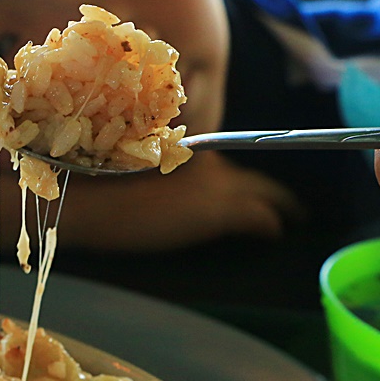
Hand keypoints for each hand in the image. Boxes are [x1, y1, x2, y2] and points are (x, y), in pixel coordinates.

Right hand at [64, 151, 302, 249]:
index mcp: (185, 145)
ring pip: (264, 194)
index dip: (243, 177)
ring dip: (279, 208)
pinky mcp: (220, 210)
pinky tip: (275, 236)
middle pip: (254, 177)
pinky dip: (270, 227)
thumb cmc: (93, 188)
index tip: (253, 189)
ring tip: (291, 219)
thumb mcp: (129, 171)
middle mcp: (208, 157)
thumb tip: (175, 184)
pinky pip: (261, 219)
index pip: (229, 159)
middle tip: (294, 209)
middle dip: (276, 194)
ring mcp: (217, 183)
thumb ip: (160, 172)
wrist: (86, 201)